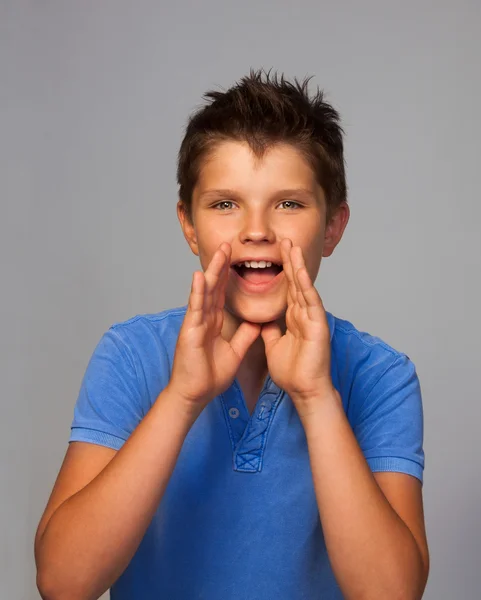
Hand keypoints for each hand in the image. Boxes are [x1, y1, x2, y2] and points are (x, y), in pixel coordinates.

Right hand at [169, 242, 260, 414]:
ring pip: (205, 292)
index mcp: (213, 323)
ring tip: (219, 252)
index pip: (222, 295)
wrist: (195, 394)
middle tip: (228, 246)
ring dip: (213, 271)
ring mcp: (195, 323)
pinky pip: (195, 308)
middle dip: (221, 266)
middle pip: (214, 288)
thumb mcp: (235, 352)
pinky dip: (198, 292)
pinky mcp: (189, 330)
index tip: (236, 260)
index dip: (229, 277)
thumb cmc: (209, 376)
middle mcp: (203, 319)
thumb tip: (258, 322)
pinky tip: (201, 276)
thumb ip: (245, 336)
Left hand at [261, 239, 334, 415]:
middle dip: (290, 261)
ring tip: (292, 246)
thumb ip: (271, 330)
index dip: (282, 271)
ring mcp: (313, 318)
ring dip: (298, 266)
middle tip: (285, 240)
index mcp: (295, 318)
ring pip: (304, 287)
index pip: (287, 289)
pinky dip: (304, 285)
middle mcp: (305, 314)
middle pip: (296, 282)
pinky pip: (310, 301)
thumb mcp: (275, 345)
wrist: (305, 390)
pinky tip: (299, 270)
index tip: (276, 253)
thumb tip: (264, 319)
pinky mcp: (317, 325)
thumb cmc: (293, 371)